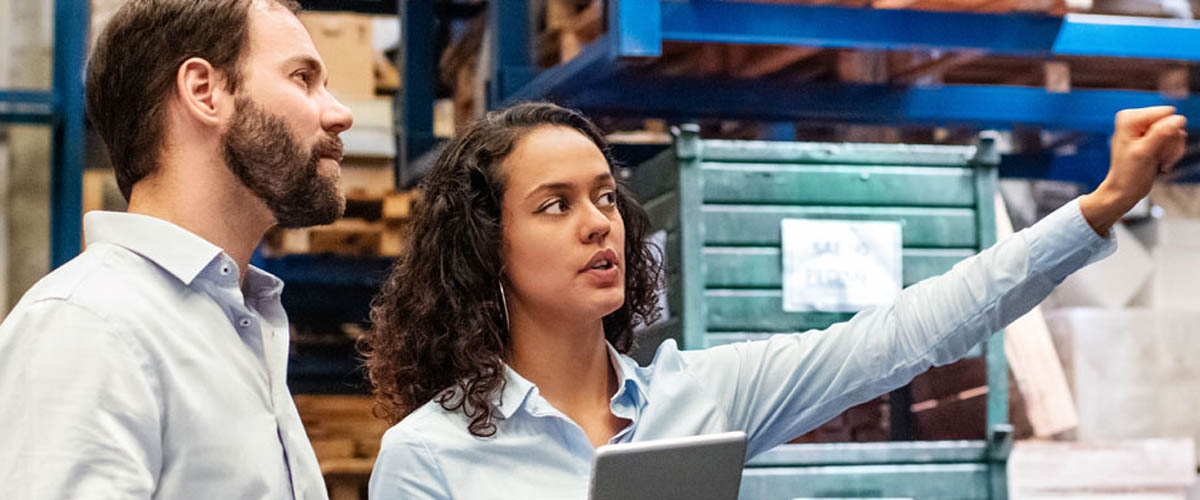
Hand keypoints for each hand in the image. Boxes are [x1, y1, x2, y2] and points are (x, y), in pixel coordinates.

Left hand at [1080, 106, 1187, 235]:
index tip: (1152, 148)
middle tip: (1155, 157)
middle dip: (1169, 144)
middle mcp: (1138, 120)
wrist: (1125, 190)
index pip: (1166, 113)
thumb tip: (1179, 119)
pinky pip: (1176, 141)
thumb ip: (1161, 134)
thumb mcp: (1144, 153)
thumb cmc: (1128, 174)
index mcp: (1130, 118)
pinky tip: (1159, 162)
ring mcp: (1147, 129)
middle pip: (1173, 123)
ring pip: (1177, 134)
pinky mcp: (1155, 138)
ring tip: (1156, 160)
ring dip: (1171, 151)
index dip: (1166, 133)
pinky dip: (1171, 154)